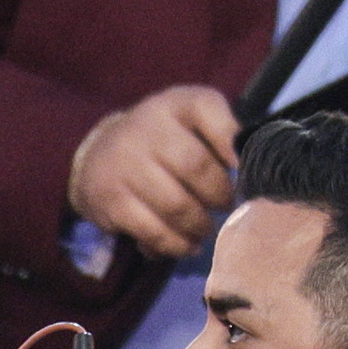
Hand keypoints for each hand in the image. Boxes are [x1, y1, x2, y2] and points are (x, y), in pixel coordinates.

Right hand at [68, 81, 241, 260]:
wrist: (99, 153)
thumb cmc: (163, 139)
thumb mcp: (193, 120)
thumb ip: (224, 132)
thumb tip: (247, 164)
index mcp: (174, 103)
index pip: (207, 111)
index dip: (230, 143)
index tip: (244, 168)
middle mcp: (144, 128)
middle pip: (195, 166)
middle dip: (218, 194)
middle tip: (225, 207)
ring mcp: (123, 164)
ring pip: (175, 205)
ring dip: (198, 225)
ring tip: (206, 230)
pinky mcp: (110, 199)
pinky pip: (151, 230)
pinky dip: (174, 244)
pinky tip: (185, 245)